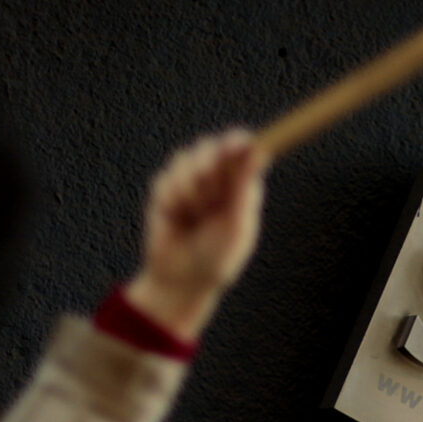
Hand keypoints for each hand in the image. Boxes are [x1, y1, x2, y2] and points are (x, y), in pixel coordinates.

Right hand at [125, 129, 268, 340]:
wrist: (181, 279)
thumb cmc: (218, 257)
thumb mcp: (236, 226)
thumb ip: (243, 190)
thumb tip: (258, 153)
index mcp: (242, 186)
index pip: (242, 151)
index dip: (237, 142)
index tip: (235, 144)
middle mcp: (217, 180)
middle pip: (210, 146)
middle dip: (206, 163)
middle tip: (207, 182)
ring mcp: (190, 182)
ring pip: (184, 159)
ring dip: (188, 188)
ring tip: (193, 215)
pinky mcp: (166, 189)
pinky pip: (164, 179)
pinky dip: (171, 199)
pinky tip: (176, 218)